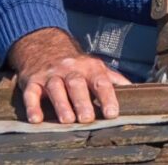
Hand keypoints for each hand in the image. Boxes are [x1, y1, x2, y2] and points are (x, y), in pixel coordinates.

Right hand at [7, 27, 130, 123]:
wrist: (45, 47)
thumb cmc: (76, 64)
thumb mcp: (96, 67)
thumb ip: (113, 79)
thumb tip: (136, 90)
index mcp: (90, 67)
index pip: (101, 82)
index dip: (107, 97)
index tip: (112, 113)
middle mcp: (70, 69)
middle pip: (77, 84)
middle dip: (83, 102)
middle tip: (87, 119)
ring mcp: (51, 75)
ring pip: (56, 88)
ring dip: (61, 104)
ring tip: (68, 120)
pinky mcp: (32, 81)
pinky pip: (31, 93)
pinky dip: (32, 106)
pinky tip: (36, 119)